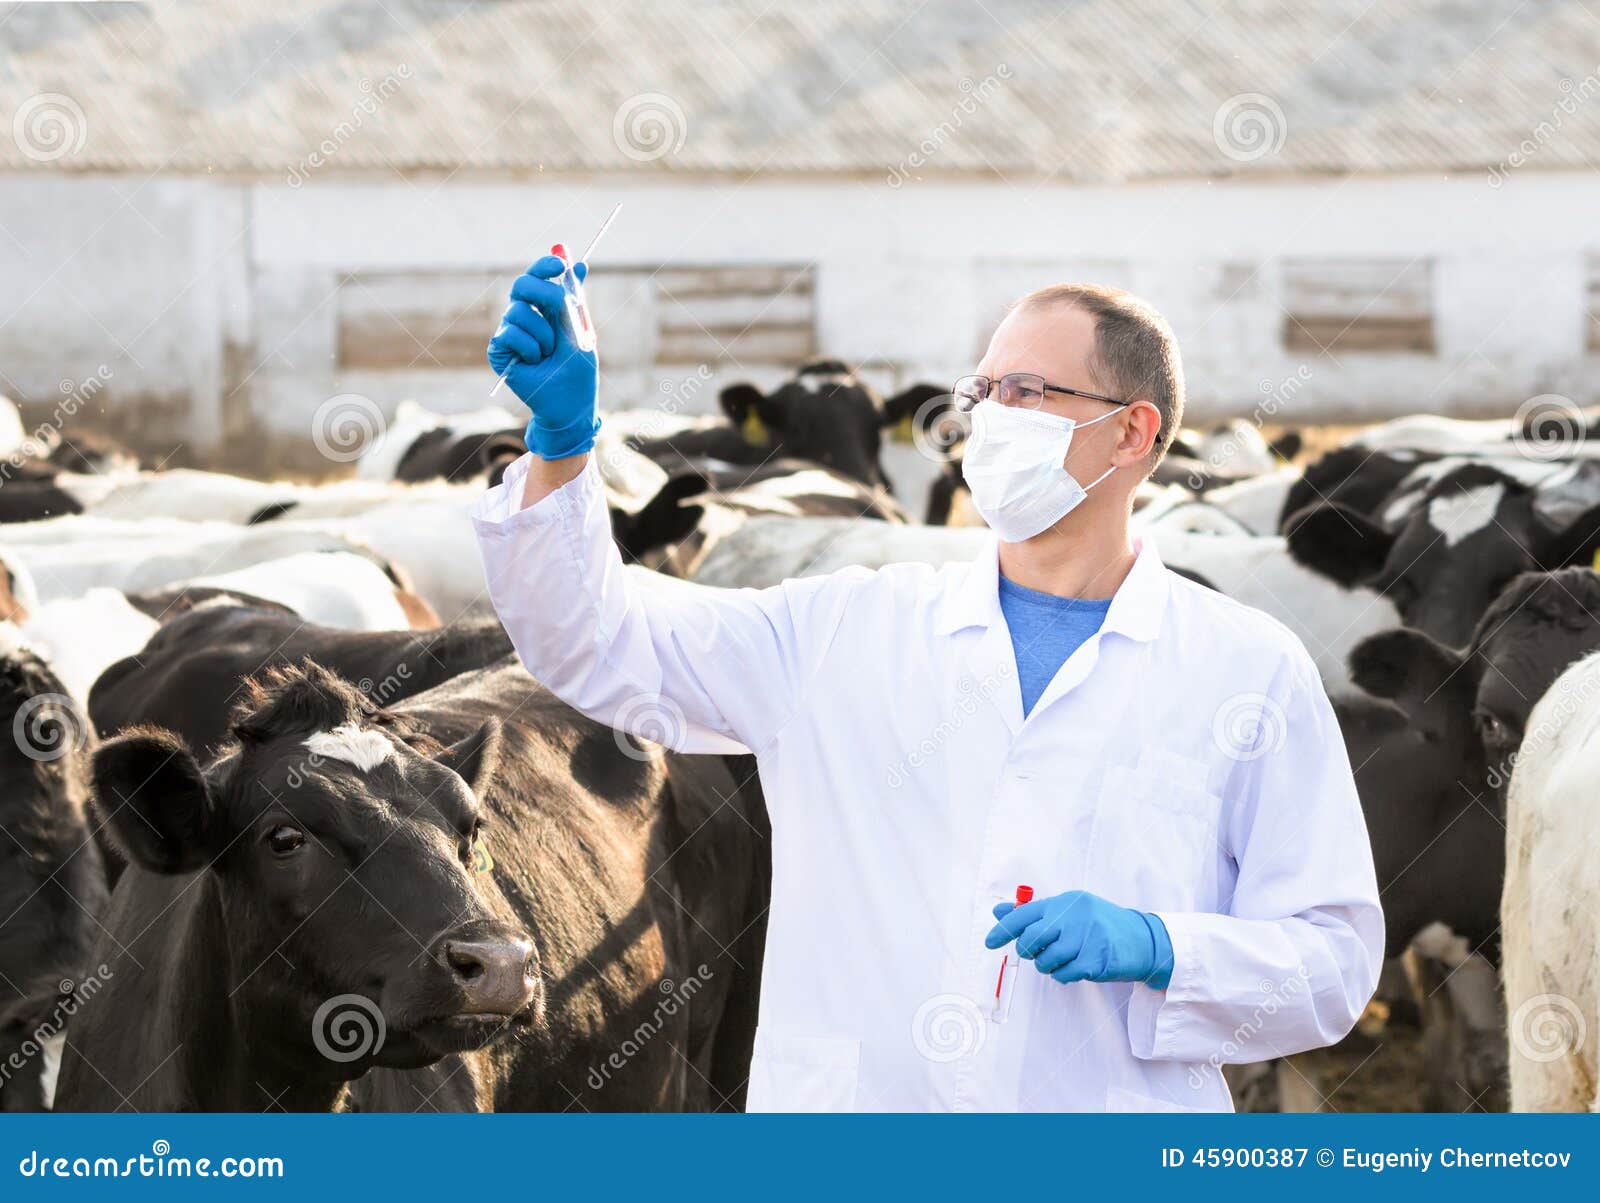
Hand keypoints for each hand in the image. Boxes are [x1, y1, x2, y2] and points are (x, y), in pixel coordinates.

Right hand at [487, 256, 598, 458]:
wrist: (569, 403)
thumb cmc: (577, 370)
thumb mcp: (578, 329)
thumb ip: (574, 298)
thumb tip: (579, 263)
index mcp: (545, 309)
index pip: (538, 277)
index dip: (546, 266)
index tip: (559, 263)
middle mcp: (525, 317)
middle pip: (522, 285)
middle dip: (542, 290)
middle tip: (558, 304)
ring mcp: (511, 333)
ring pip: (518, 311)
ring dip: (543, 333)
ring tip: (549, 353)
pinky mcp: (499, 350)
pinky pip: (509, 334)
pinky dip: (529, 347)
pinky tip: (534, 362)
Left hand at [985, 889, 1173, 987]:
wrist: (1144, 940)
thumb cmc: (1102, 924)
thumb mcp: (1070, 911)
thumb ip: (1035, 913)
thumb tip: (999, 912)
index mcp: (1065, 902)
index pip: (1024, 914)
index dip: (1002, 930)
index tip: (989, 942)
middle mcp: (1073, 916)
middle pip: (1030, 939)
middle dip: (1029, 951)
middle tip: (1038, 952)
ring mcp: (1085, 939)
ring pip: (1045, 961)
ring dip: (1049, 965)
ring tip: (1066, 958)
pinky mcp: (1095, 961)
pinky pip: (1063, 975)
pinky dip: (1065, 975)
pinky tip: (1078, 966)